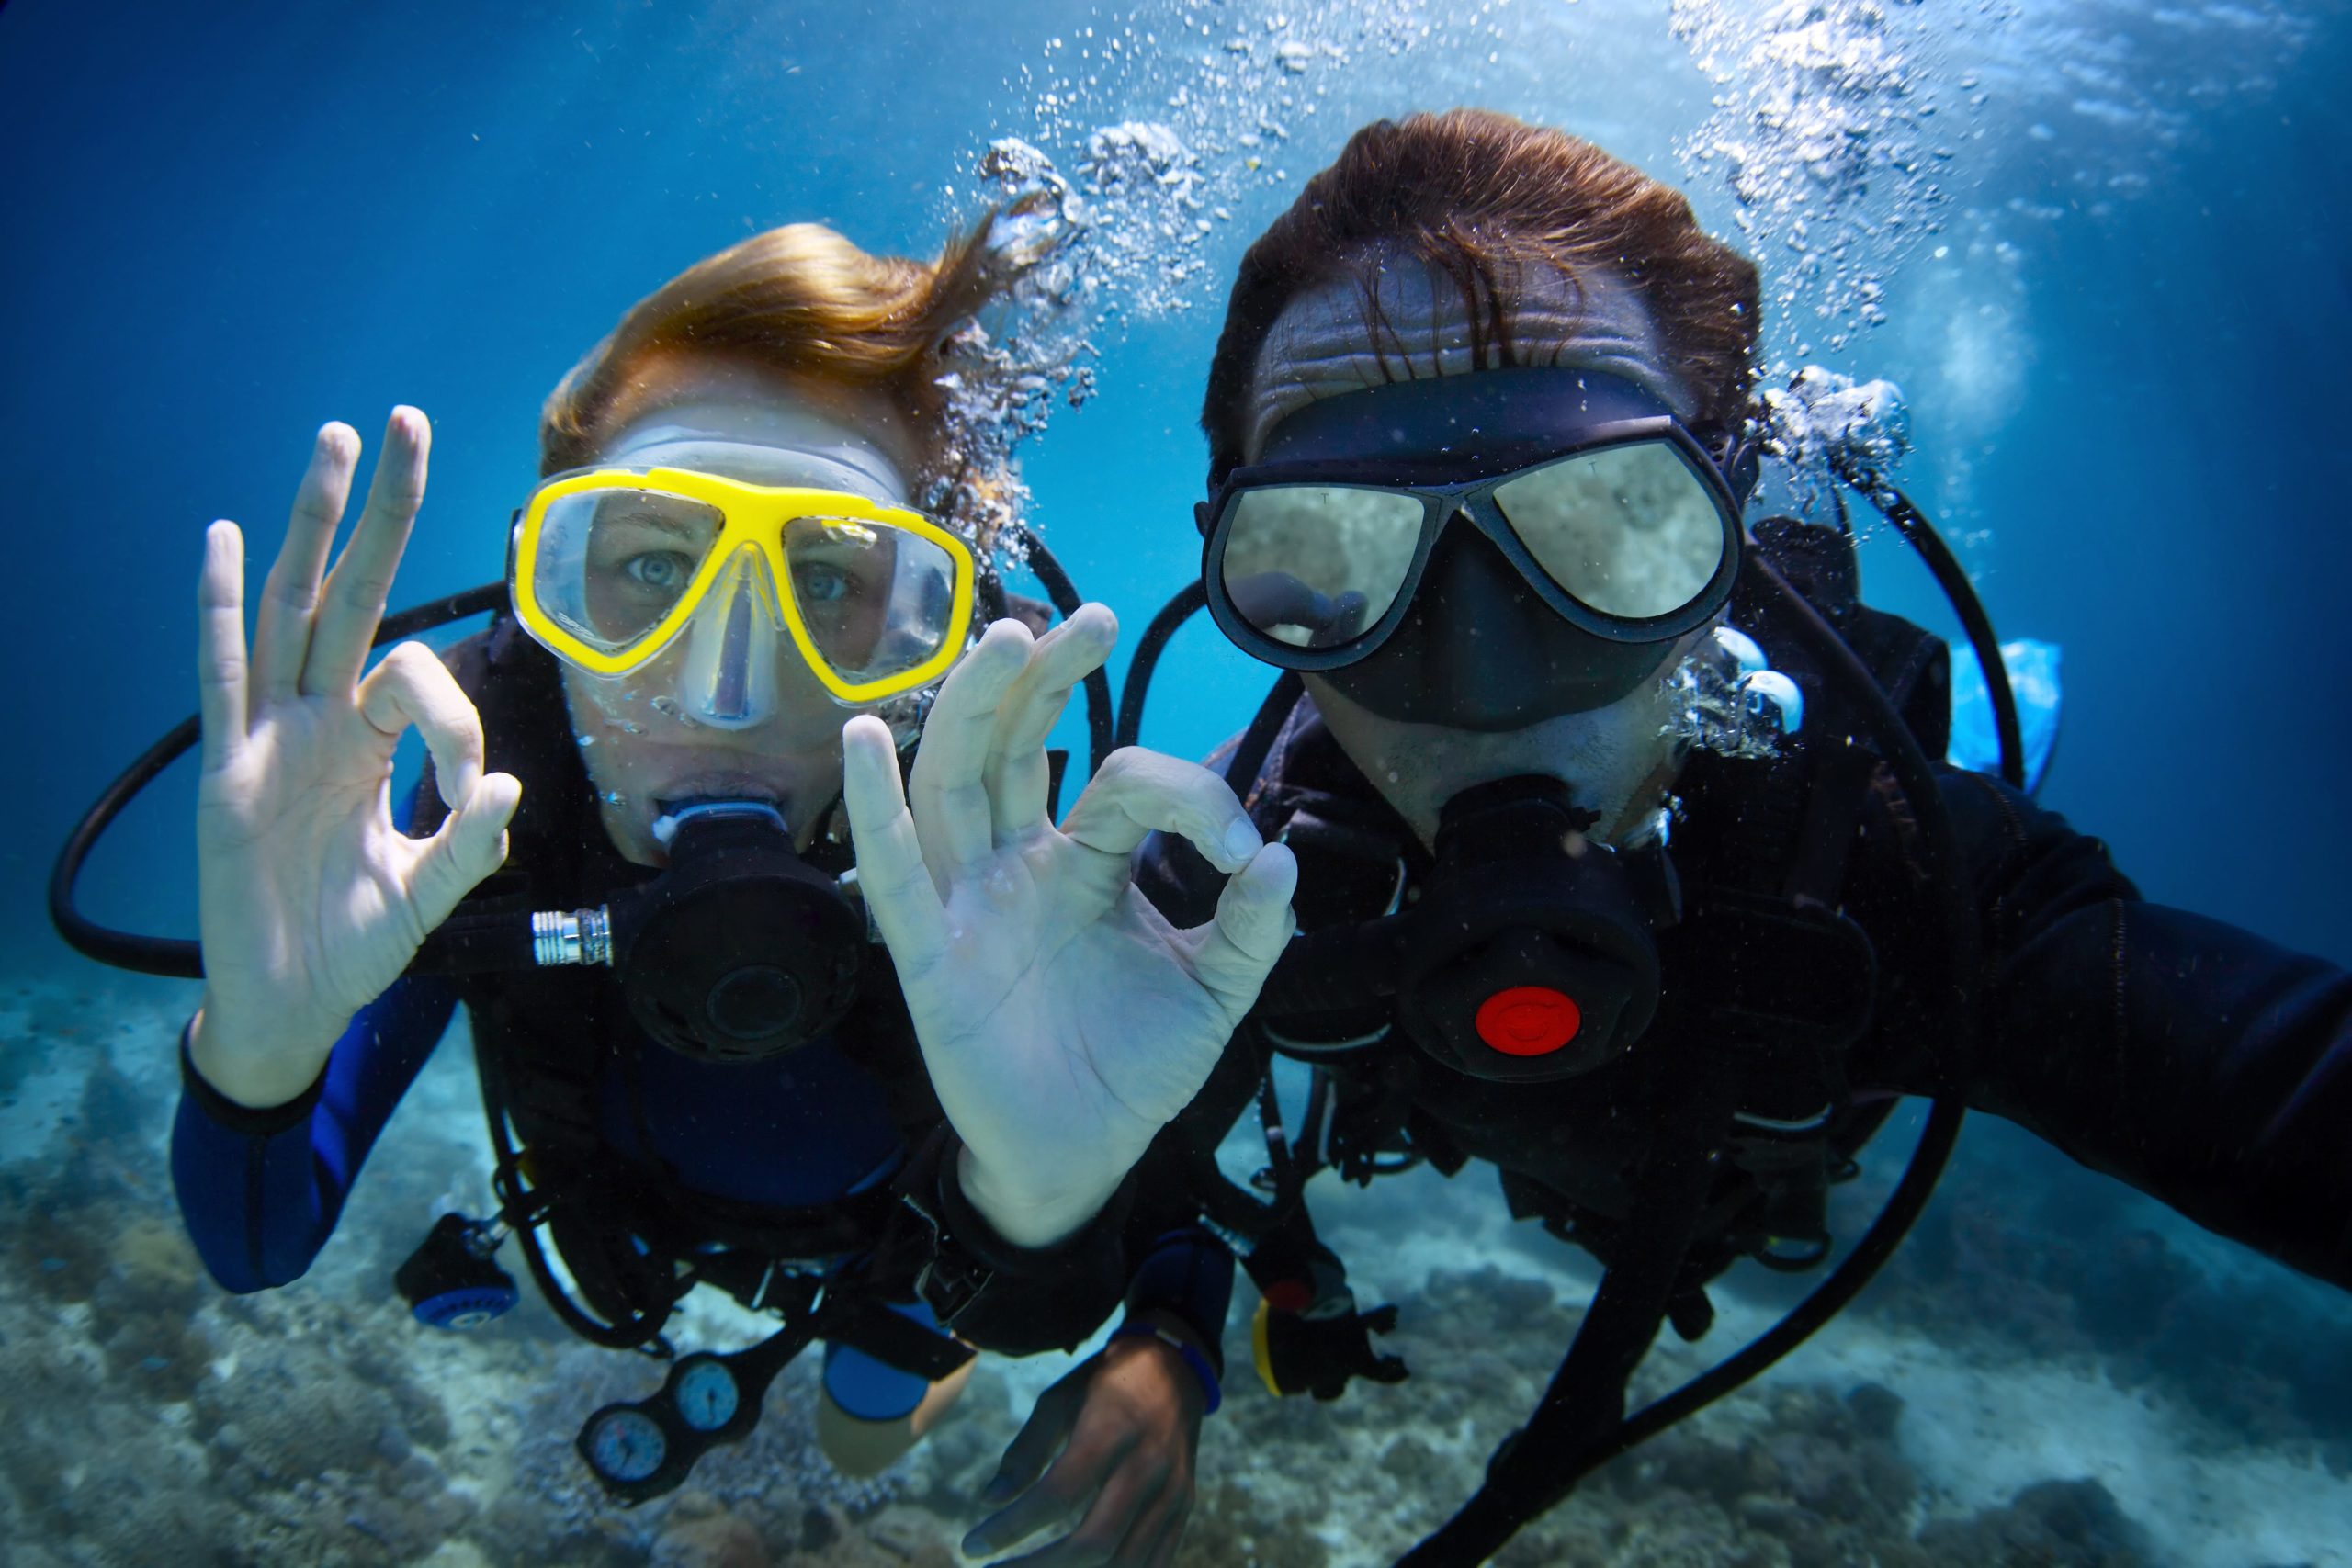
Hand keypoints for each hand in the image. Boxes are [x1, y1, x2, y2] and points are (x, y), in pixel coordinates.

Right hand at [190, 410, 519, 1106]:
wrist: (291, 1007)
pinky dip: (221, 610)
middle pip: (353, 593)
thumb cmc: (357, 946)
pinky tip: (224, 540)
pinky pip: (223, 677)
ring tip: (334, 444)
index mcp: (373, 743)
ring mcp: (269, 739)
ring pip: (290, 610)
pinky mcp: (225, 772)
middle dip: (384, 513)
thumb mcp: (429, 895)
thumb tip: (507, 785)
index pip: (418, 678)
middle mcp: (320, 722)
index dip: (454, 717)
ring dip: (312, 528)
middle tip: (408, 422)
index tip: (467, 786)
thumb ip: (467, 844)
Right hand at [840, 610, 1295, 1244]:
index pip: (1121, 786)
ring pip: (954, 785)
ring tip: (1004, 638)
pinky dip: (875, 810)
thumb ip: (1251, 929)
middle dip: (1045, 677)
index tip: (1243, 850)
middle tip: (1088, 617)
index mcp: (1085, 863)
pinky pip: (895, 877)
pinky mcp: (931, 960)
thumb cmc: (1135, 1064)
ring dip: (972, 710)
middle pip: (1014, 745)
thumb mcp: (1216, 994)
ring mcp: (968, 905)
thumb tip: (1281, 856)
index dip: (1187, 797)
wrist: (1084, 1155)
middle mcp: (1018, 866)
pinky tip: (865, 738)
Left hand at [963, 1323, 1207, 1565]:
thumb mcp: (1060, 1399)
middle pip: (1095, 1542)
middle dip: (1040, 1567)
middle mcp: (1148, 1464)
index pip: (1058, 1494)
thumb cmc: (1107, 1381)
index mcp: (1112, 1429)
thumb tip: (990, 1501)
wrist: (1177, 1364)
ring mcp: (1174, 1490)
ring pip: (1126, 1562)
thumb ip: (1026, 1451)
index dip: (1010, 1527)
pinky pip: (1155, 1561)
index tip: (972, 1546)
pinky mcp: (1185, 1506)